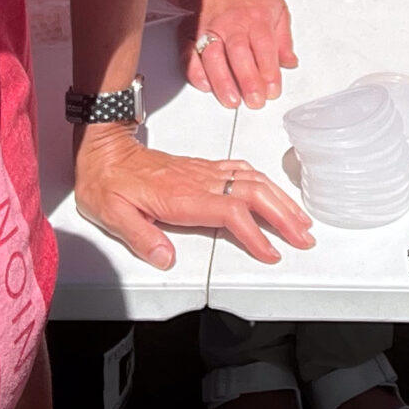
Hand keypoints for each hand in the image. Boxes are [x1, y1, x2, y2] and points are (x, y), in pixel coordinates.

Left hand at [72, 127, 313, 267]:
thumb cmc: (106, 182)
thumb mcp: (111, 214)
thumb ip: (140, 236)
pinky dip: (263, 181)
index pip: (229, 212)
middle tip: (304, 236)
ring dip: (280, 199)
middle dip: (283, 216)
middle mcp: (198, 181)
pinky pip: (241, 170)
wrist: (104, 150)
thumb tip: (166, 258)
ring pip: (252, 180)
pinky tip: (272, 191)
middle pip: (252, 194)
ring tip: (299, 218)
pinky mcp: (202, 167)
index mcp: (180, 196)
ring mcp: (203, 172)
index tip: (270, 252)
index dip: (254, 233)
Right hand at [184, 0, 297, 108]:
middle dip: (248, 80)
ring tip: (233, 100)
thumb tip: (290, 63)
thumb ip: (284, 39)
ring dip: (222, 82)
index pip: (264, 47)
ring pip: (214, 58)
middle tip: (255, 101)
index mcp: (256, 18)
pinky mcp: (190, 35)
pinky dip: (195, 72)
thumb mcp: (277, 9)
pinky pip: (189, 55)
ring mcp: (209, 30)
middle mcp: (232, 24)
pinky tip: (206, 85)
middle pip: (239, 54)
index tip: (272, 90)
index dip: (269, 71)